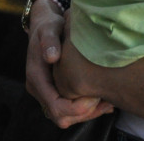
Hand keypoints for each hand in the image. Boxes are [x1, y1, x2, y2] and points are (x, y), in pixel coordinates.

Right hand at [27, 2, 111, 127]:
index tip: (94, 95)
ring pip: (67, 118)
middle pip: (62, 118)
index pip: (56, 107)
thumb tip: (51, 57)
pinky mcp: (54, 93)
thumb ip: (49, 41)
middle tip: (104, 99)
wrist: (44, 25)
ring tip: (107, 101)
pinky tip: (102, 100)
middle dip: (84, 113)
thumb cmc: (49, 26)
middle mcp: (38, 89)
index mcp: (36, 77)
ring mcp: (46, 93)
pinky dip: (86, 109)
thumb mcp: (49, 29)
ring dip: (88, 113)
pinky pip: (69, 111)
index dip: (77, 108)